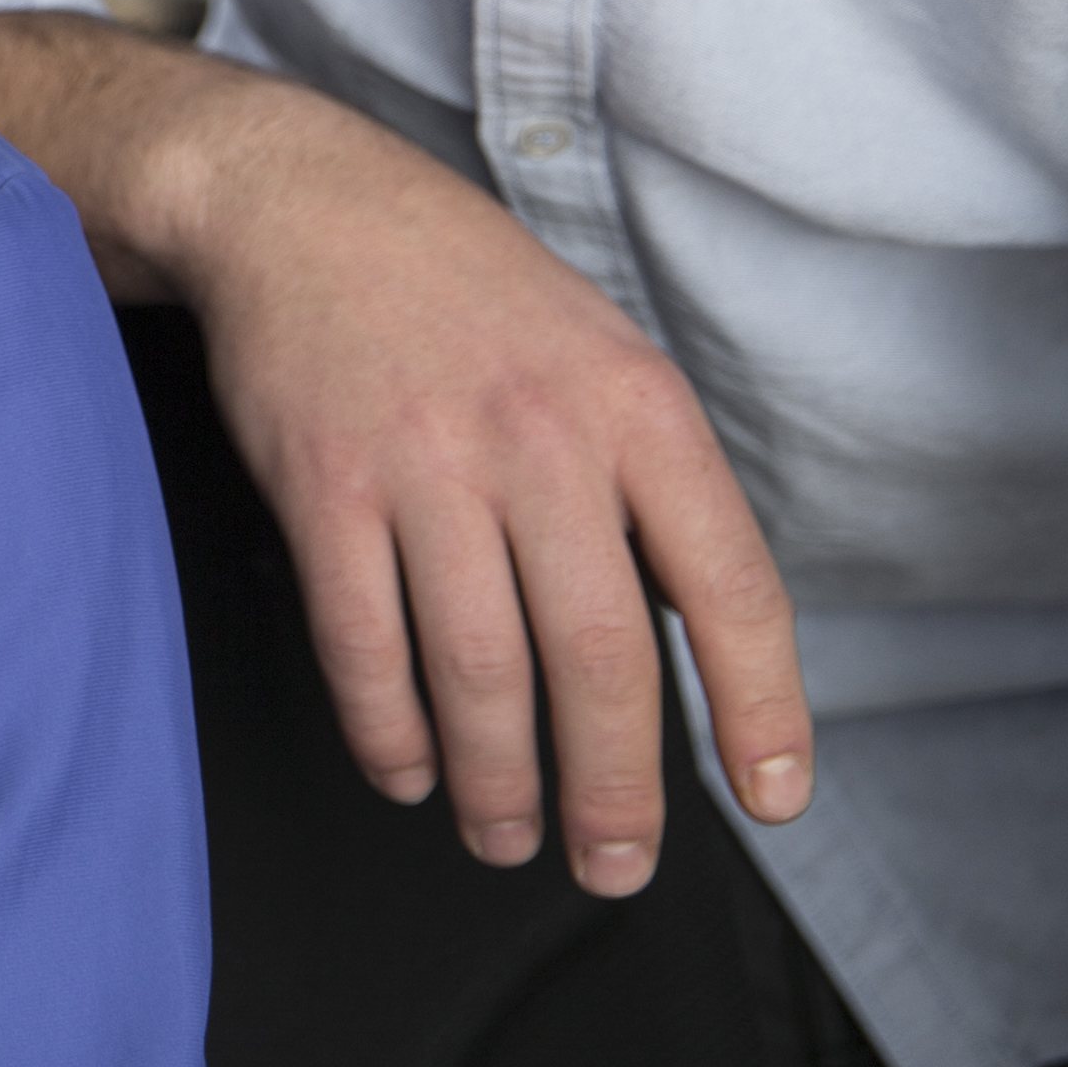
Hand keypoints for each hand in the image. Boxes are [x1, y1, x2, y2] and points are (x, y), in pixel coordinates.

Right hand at [0, 11, 808, 892]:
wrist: (298, 201)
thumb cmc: (463, 293)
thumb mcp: (601, 355)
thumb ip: (652, 487)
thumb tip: (699, 648)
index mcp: (638, 408)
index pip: (731, 589)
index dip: (762, 712)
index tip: (769, 801)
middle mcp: (540, 438)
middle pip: (600, 659)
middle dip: (614, 791)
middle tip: (613, 865)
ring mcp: (424, 462)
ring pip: (480, 669)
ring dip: (498, 782)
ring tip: (504, 834)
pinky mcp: (321, 483)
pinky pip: (363, 640)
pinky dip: (388, 727)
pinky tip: (408, 767)